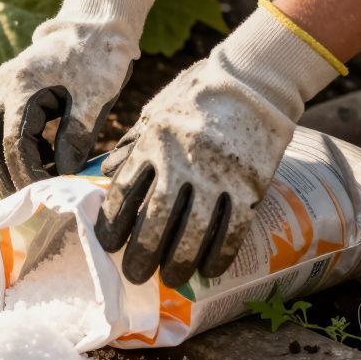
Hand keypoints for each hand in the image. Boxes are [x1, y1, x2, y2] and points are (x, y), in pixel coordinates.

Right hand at [0, 0, 162, 195]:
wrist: (98, 22)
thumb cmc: (100, 56)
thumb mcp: (93, 97)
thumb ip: (76, 135)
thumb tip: (64, 173)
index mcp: (22, 85)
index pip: (14, 141)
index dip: (26, 173)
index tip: (43, 195)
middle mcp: (6, 85)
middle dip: (5, 175)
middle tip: (21, 206)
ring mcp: (7, 86)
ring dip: (6, 165)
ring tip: (24, 193)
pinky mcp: (16, 90)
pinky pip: (6, 126)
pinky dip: (15, 149)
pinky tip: (34, 167)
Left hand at [100, 0, 344, 286]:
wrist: (253, 81)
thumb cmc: (197, 96)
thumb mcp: (156, 112)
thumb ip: (133, 145)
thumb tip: (107, 173)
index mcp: (153, 144)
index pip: (125, 193)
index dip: (113, 224)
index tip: (107, 245)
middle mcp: (182, 162)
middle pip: (156, 219)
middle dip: (142, 253)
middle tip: (135, 275)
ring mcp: (217, 175)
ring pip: (193, 230)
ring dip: (180, 260)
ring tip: (171, 279)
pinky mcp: (249, 184)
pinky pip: (232, 228)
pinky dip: (220, 253)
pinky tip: (210, 269)